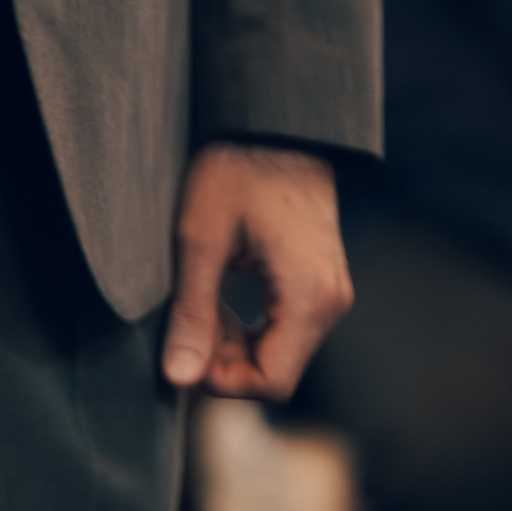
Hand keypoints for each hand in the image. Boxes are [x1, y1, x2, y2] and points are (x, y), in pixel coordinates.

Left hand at [162, 142, 353, 400]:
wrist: (275, 127)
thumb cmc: (235, 173)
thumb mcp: (200, 242)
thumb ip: (192, 313)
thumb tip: (179, 376)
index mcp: (309, 296)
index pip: (272, 382)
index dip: (221, 381)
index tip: (185, 348)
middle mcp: (331, 302)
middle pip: (276, 372)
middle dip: (224, 362)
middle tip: (185, 321)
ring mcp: (330, 293)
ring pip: (279, 353)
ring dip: (233, 344)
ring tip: (199, 303)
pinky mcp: (320, 284)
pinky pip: (285, 329)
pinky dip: (248, 328)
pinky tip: (218, 298)